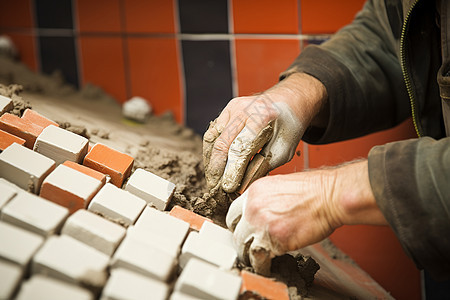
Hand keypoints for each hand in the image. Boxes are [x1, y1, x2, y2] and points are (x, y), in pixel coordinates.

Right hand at [203, 73, 326, 192]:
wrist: (287, 102)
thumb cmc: (287, 128)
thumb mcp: (283, 151)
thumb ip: (262, 167)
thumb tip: (240, 186)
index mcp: (262, 117)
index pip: (240, 148)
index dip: (232, 170)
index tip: (228, 188)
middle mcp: (243, 109)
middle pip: (222, 144)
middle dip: (217, 170)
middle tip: (216, 190)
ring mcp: (232, 108)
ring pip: (212, 139)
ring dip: (211, 163)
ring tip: (213, 181)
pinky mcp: (226, 110)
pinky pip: (212, 134)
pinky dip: (211, 152)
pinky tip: (214, 167)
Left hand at [226, 160, 386, 273]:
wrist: (329, 196)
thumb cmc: (313, 191)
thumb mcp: (278, 186)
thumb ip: (264, 201)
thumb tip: (259, 214)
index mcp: (253, 192)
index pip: (233, 214)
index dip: (239, 226)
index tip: (245, 233)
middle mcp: (252, 207)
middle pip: (235, 232)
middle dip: (243, 242)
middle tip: (252, 248)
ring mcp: (261, 223)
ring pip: (243, 247)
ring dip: (251, 255)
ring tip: (260, 258)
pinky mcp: (273, 239)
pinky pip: (259, 258)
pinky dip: (262, 265)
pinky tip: (268, 264)